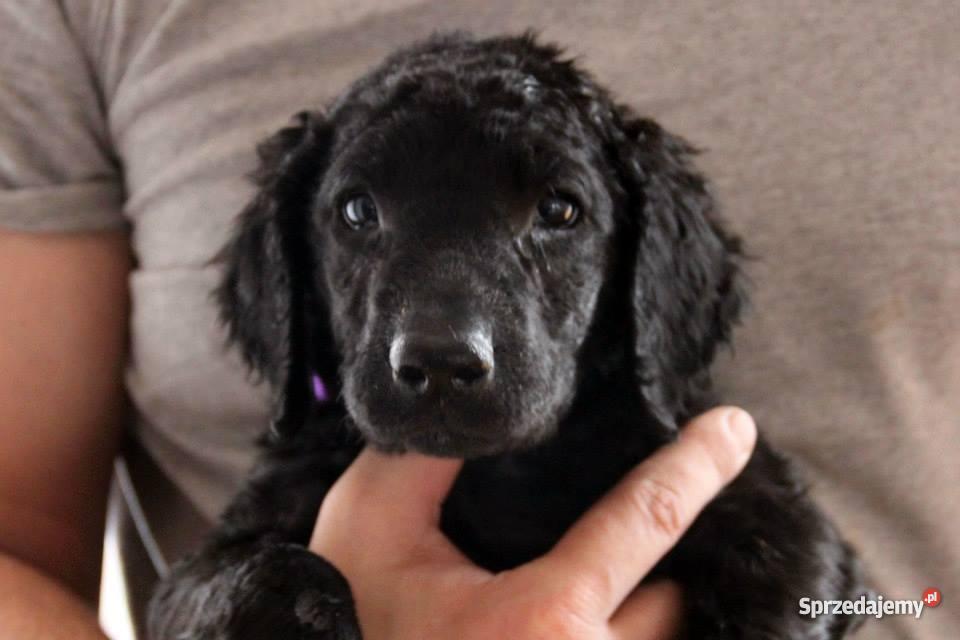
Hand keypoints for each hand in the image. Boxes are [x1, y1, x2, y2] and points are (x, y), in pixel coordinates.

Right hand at [310, 407, 755, 639]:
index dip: (695, 465)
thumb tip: (481, 414)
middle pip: (671, 603)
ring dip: (654, 617)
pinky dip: (636, 637)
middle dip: (658, 568)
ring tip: (628, 589)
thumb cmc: (349, 622)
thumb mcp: (370, 528)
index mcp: (540, 620)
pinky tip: (608, 621)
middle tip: (637, 535)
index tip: (735, 428)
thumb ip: (425, 460)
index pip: (645, 519)